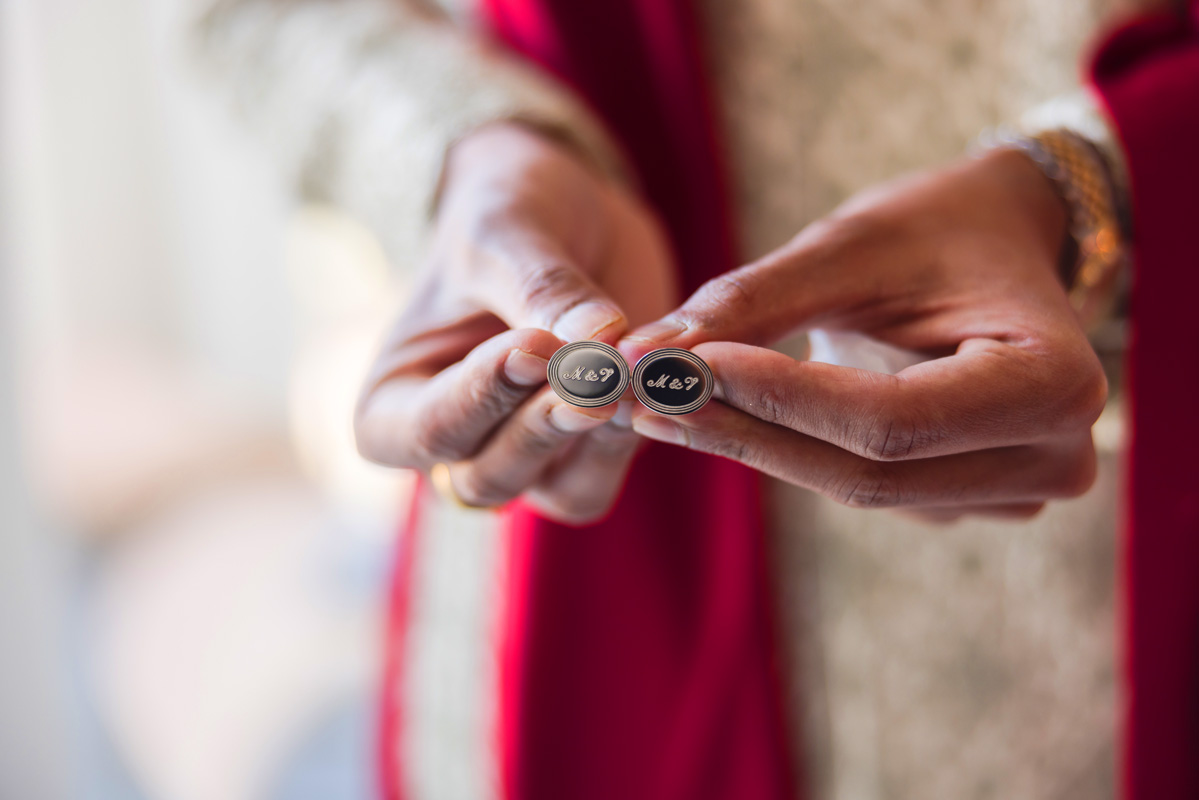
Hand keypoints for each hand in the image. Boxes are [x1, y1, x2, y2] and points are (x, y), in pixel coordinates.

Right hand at [355, 122, 675, 522]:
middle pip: (491, 476)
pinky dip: (643, 428)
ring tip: (635, 374)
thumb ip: (541, 289)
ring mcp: (529, 459)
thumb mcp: (505, 232)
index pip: (429, 429)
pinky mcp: (592, 450)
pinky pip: (616, 468)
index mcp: (394, 404)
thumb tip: (600, 341)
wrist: (566, 211)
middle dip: (544, 425)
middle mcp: (457, 449)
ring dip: (601, 437)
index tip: (532, 346)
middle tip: (596, 372)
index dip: (482, 395)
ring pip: (562, 490)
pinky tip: (665, 375)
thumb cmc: (503, 215)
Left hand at [623, 150, 1107, 521]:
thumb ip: (752, 304)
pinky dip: (783, 448)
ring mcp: (1009, 491)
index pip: (890, 422)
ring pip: (853, 486)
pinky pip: (857, 484)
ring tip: (660, 397)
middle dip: (744, 431)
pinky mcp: (959, 497)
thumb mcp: (849, 248)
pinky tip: (716, 412)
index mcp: (1052, 383)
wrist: (993, 243)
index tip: (678, 368)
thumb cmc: (934, 229)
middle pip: (866, 472)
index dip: (778, 401)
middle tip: (641, 395)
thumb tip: (642, 357)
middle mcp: (1051, 457)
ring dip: (750, 443)